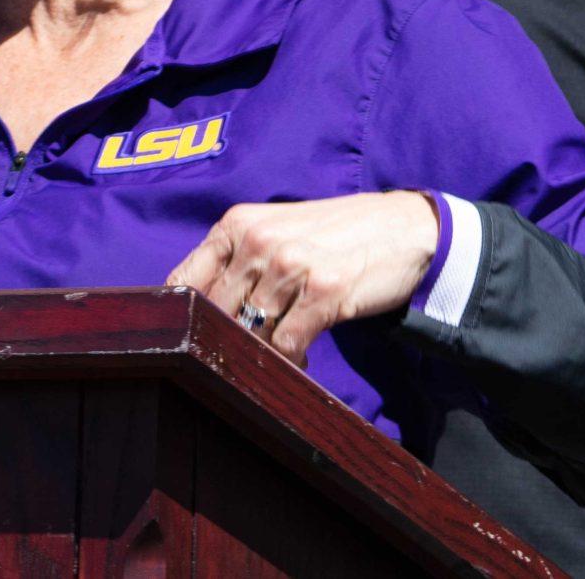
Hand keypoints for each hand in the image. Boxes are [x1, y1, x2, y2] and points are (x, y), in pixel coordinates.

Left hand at [164, 191, 438, 365]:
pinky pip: (286, 345)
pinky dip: (289, 360)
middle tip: (235, 360)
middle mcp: (259, 241)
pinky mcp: (323, 292)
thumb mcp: (278, 231)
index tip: (182, 342)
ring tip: (273, 359)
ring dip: (259, 354)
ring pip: (249, 332)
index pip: (184, 281)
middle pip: (214, 313)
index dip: (178, 317)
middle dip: (222, 341)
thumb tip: (194, 311)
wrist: (406, 228)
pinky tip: (300, 358)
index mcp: (238, 224)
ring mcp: (291, 265)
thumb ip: (237, 261)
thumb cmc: (335, 234)